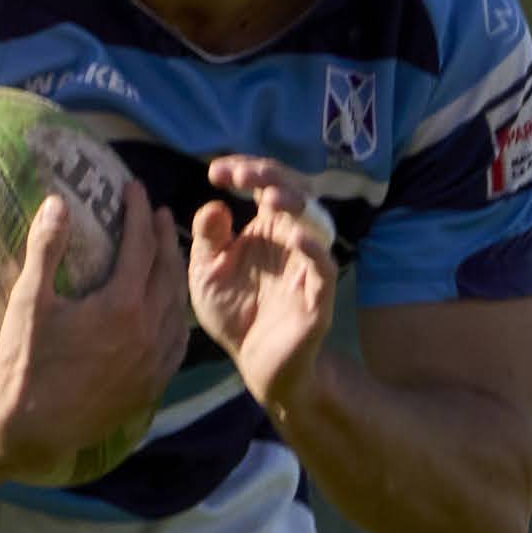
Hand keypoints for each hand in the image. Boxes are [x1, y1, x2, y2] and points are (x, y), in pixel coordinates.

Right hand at [0, 193, 186, 480]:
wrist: (33, 430)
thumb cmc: (26, 364)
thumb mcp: (30, 302)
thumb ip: (47, 250)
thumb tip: (57, 203)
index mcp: (123, 305)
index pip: (141, 245)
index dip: (137, 212)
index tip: (133, 187)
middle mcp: (148, 331)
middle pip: (167, 271)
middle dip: (163, 236)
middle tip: (154, 212)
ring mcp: (154, 362)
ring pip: (177, 306)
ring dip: (174, 273)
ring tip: (166, 253)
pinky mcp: (150, 386)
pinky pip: (176, 342)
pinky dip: (175, 316)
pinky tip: (169, 310)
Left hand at [189, 154, 340, 412]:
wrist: (254, 364)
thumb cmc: (234, 313)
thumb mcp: (207, 272)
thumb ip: (208, 239)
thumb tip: (215, 204)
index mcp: (266, 227)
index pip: (264, 184)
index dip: (245, 169)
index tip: (216, 171)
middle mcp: (291, 239)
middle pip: (293, 193)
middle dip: (270, 177)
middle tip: (242, 175)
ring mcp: (307, 266)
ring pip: (314, 223)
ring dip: (295, 205)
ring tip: (270, 197)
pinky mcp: (317, 298)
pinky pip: (324, 270)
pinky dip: (315, 251)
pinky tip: (296, 238)